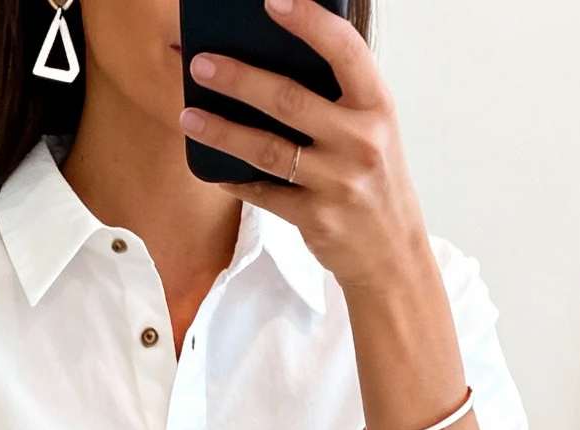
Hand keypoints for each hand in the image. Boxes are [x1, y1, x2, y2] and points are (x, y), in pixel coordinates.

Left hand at [179, 0, 429, 300]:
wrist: (391, 254)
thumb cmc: (373, 180)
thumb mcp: (371, 130)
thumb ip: (337, 97)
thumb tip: (273, 60)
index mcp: (377, 107)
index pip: (344, 50)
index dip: (308, 22)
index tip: (272, 2)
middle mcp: (361, 141)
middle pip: (289, 99)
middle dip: (238, 78)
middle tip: (201, 64)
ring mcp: (338, 183)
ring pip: (267, 149)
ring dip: (221, 130)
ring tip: (188, 115)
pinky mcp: (316, 218)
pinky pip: (263, 193)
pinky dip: (234, 179)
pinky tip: (211, 167)